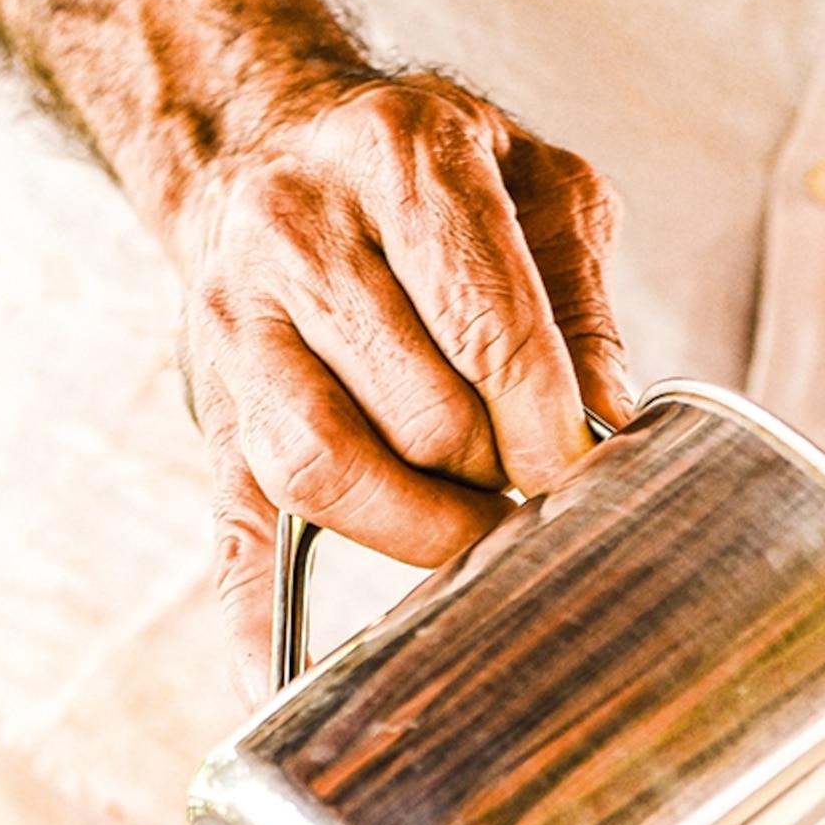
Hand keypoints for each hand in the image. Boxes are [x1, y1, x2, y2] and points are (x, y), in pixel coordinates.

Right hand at [170, 72, 629, 696]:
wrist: (264, 139)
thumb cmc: (423, 172)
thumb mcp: (535, 183)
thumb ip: (582, 301)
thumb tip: (612, 426)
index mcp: (398, 157)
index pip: (491, 333)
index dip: (549, 428)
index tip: (581, 473)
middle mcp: (298, 231)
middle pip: (422, 416)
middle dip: (496, 472)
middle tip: (526, 477)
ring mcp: (238, 328)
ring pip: (330, 473)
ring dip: (422, 529)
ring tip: (471, 523)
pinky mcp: (213, 414)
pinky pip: (228, 532)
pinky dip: (253, 623)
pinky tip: (277, 685)